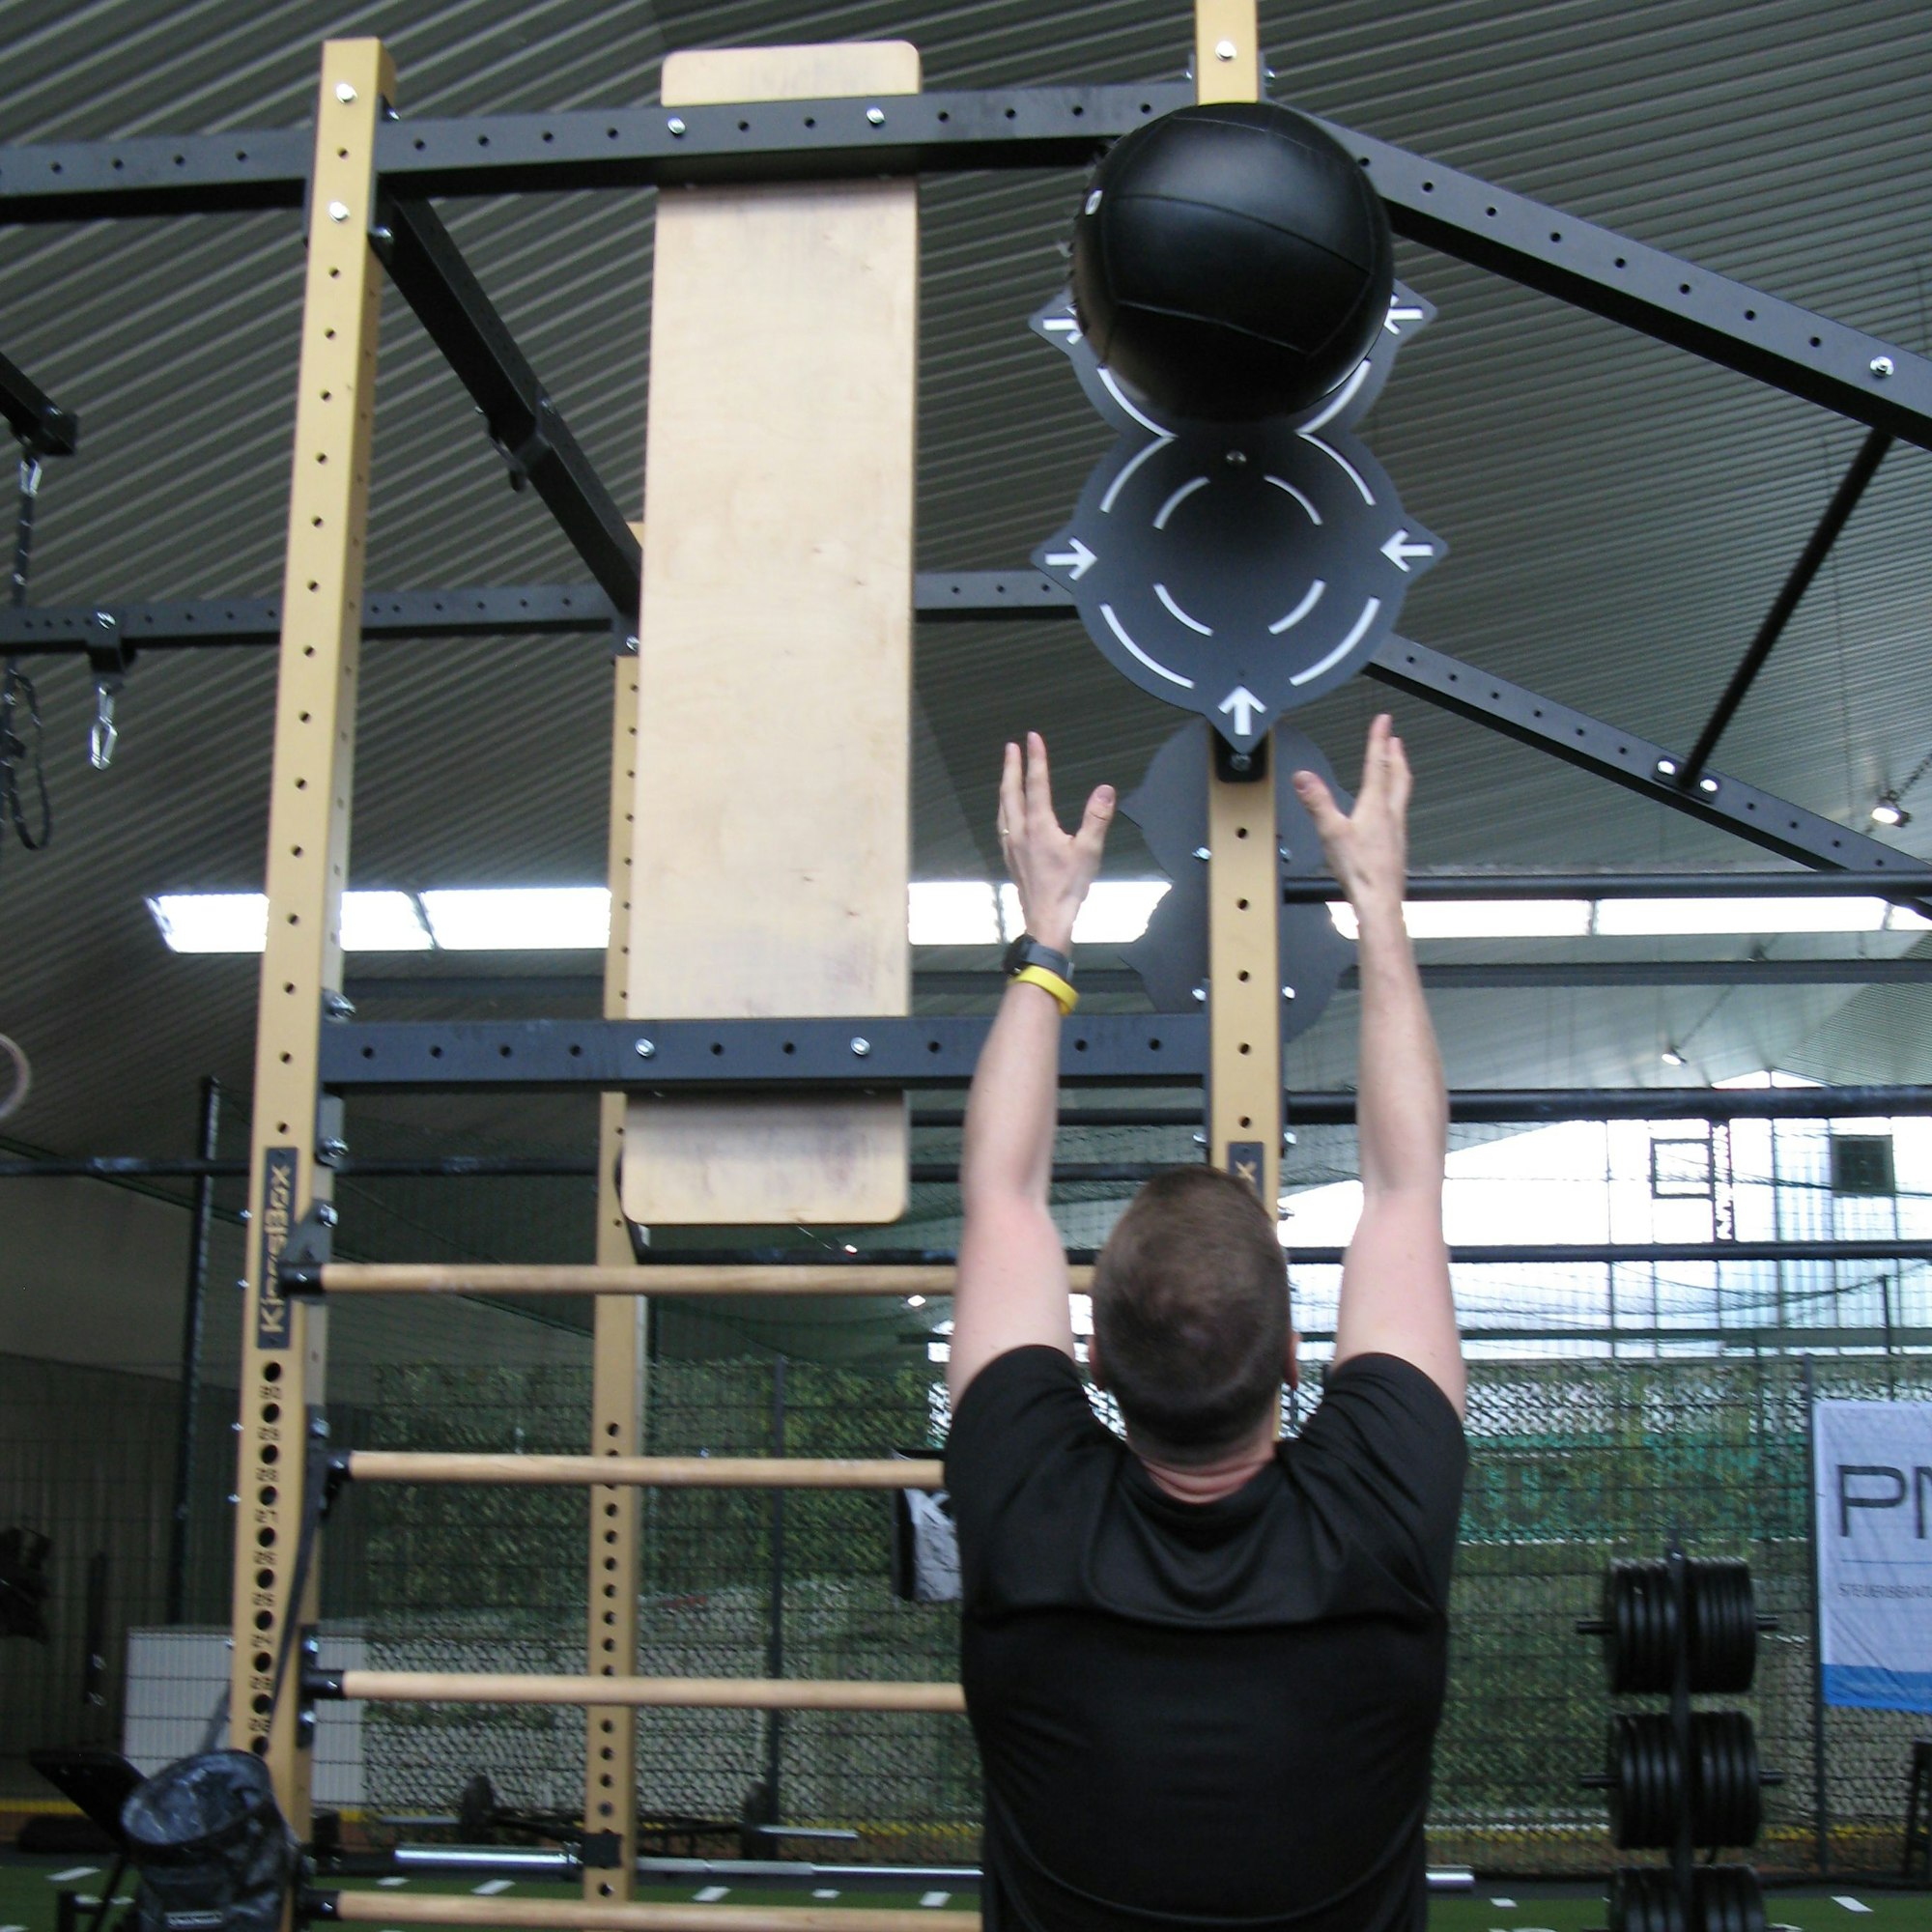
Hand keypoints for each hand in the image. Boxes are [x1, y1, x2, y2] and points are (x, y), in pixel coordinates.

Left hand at [997, 731, 1113, 951]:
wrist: (1046, 919)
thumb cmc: (1068, 887)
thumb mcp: (1089, 852)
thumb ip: (1096, 819)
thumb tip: (1105, 790)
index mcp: (1039, 826)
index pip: (1036, 784)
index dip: (1035, 759)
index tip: (1032, 738)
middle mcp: (1020, 831)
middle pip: (1011, 791)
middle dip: (1011, 767)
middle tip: (1011, 746)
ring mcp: (1011, 844)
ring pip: (1003, 807)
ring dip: (1005, 786)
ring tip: (1006, 773)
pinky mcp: (1010, 857)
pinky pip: (1003, 823)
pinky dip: (1004, 807)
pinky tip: (1007, 812)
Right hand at [1292, 713, 1409, 911]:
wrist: (1380, 901)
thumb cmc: (1360, 870)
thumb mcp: (1331, 833)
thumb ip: (1317, 803)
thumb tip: (1303, 777)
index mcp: (1376, 806)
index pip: (1377, 765)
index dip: (1378, 739)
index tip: (1384, 720)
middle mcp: (1391, 814)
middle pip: (1398, 776)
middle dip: (1395, 754)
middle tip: (1395, 738)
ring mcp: (1396, 830)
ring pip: (1401, 793)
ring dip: (1398, 774)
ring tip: (1396, 765)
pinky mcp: (1395, 845)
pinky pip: (1398, 812)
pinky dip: (1395, 798)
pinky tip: (1388, 809)